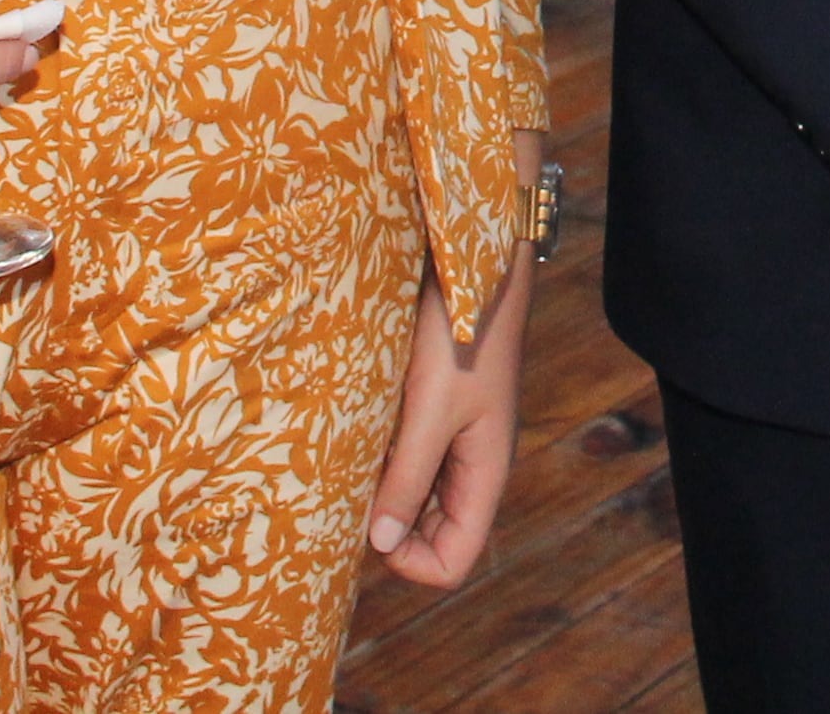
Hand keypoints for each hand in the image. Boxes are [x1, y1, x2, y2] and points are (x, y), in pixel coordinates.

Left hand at [366, 144, 541, 590]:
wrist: (471, 265)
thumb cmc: (459, 337)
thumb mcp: (431, 412)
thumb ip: (407, 479)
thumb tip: (380, 546)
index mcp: (484, 473)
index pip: (453, 559)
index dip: (411, 564)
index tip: (370, 530)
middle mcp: (470, 465)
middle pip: (432, 535)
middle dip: (389, 531)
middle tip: (346, 498)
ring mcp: (453, 438)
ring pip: (415, 497)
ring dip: (381, 493)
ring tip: (345, 465)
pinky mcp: (434, 410)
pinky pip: (406, 459)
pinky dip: (379, 461)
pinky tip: (354, 434)